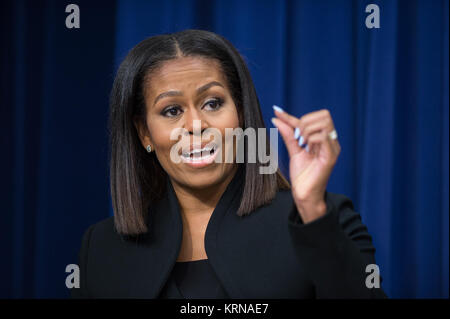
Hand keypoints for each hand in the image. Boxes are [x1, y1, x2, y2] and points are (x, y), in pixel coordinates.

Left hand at [271, 106, 340, 223]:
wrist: (304, 194)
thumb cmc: (302, 175)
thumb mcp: (293, 150)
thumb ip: (288, 134)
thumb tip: (277, 118)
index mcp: (323, 138)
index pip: (313, 117)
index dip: (293, 115)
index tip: (277, 113)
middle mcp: (331, 141)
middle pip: (324, 115)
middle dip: (305, 122)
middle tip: (297, 137)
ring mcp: (332, 149)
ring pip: (324, 124)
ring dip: (308, 130)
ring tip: (302, 144)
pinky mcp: (330, 157)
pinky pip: (323, 137)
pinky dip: (311, 138)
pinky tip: (306, 148)